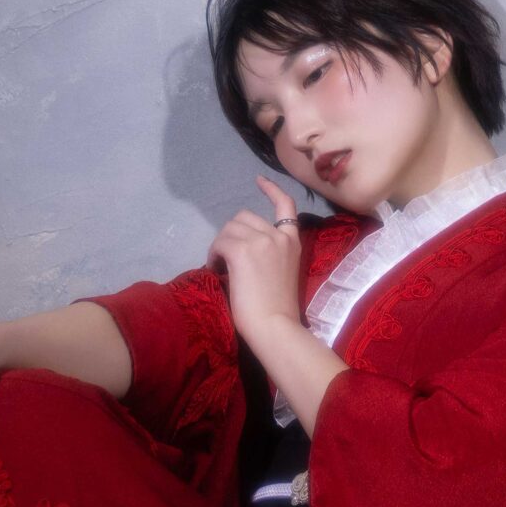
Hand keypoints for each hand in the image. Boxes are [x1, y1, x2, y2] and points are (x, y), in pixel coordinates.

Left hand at [205, 176, 303, 347]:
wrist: (275, 326)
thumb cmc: (278, 309)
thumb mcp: (282, 272)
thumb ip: (270, 254)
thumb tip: (242, 249)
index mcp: (292, 242)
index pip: (285, 204)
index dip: (270, 190)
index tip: (258, 180)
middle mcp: (278, 236)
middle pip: (244, 217)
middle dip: (232, 234)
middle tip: (226, 258)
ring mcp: (261, 241)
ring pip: (229, 229)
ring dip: (221, 245)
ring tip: (219, 266)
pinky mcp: (242, 251)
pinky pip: (219, 243)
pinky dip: (213, 255)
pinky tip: (215, 269)